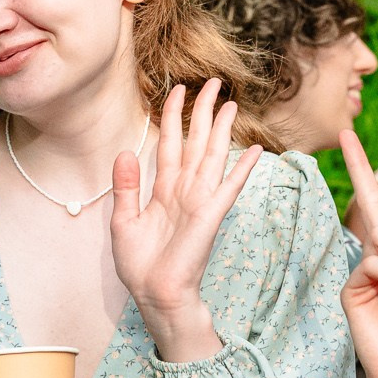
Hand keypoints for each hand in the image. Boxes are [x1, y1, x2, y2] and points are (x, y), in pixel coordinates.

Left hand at [110, 80, 262, 360]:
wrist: (155, 295)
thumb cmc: (140, 265)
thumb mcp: (123, 221)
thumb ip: (126, 186)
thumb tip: (126, 151)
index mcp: (163, 189)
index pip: (170, 143)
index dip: (174, 116)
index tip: (178, 89)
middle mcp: (184, 189)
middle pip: (196, 141)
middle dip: (204, 111)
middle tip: (214, 83)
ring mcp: (199, 201)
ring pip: (213, 155)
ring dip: (222, 129)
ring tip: (232, 103)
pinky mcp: (210, 215)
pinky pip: (228, 187)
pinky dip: (242, 168)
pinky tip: (254, 150)